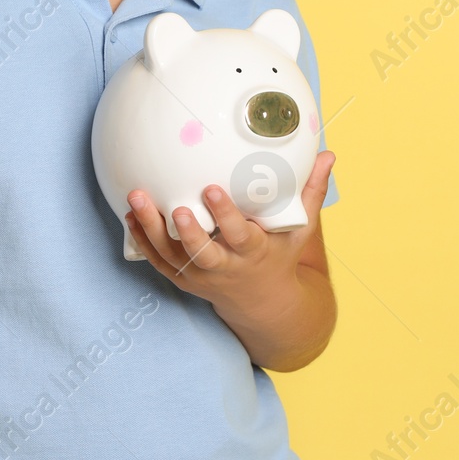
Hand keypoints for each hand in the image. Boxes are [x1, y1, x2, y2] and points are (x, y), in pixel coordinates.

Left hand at [125, 150, 335, 309]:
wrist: (265, 304)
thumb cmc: (280, 256)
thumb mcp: (300, 229)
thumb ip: (310, 191)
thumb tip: (329, 154)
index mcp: (253, 253)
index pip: (238, 235)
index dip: (224, 215)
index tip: (212, 190)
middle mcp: (225, 267)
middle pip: (200, 252)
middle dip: (187, 230)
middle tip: (174, 205)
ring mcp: (201, 276)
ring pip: (172, 256)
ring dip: (152, 229)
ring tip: (136, 198)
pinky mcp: (183, 278)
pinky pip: (158, 261)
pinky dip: (142, 240)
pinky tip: (129, 214)